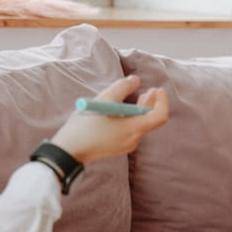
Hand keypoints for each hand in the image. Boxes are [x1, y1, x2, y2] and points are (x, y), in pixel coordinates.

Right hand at [49, 75, 168, 163]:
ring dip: (141, 109)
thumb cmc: (85, 125)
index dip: (162, 101)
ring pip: (140, 124)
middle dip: (151, 103)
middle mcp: (133, 139)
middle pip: (150, 120)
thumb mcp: (104, 100)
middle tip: (151, 90)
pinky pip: (130, 130)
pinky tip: (123, 109)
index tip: (157, 89)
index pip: (160, 116)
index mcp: (133, 129)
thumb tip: (135, 80)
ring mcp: (125, 145)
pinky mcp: (117, 146)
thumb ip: (122, 87)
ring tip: (140, 96)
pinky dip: (132, 117)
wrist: (68, 150)